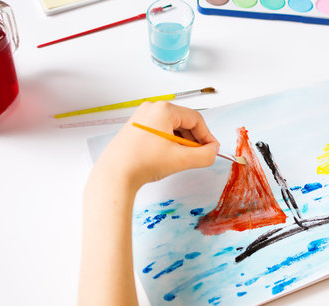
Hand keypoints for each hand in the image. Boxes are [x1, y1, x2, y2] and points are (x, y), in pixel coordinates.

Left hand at [93, 101, 219, 189]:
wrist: (115, 174)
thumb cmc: (144, 163)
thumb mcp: (182, 160)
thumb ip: (205, 155)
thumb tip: (213, 152)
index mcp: (164, 110)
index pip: (196, 119)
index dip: (207, 136)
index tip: (212, 151)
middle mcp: (151, 108)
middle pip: (183, 122)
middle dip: (194, 140)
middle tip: (200, 156)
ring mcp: (141, 118)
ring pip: (172, 127)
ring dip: (182, 142)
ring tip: (184, 159)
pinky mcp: (135, 128)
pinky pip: (160, 131)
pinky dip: (169, 143)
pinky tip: (169, 157)